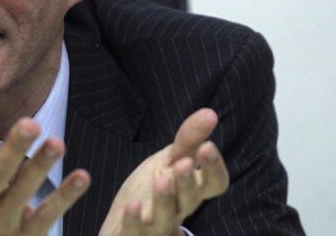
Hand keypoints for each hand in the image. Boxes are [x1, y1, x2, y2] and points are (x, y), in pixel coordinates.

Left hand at [99, 109, 229, 235]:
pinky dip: (133, 221)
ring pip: (165, 219)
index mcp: (189, 190)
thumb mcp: (169, 160)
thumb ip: (188, 140)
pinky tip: (131, 205)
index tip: (208, 146)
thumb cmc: (150, 189)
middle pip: (190, 201)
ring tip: (162, 180)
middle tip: (184, 163)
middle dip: (188, 183)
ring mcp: (155, 226)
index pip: (214, 184)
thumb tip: (211, 112)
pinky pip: (134, 233)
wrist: (122, 223)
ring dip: (165, 200)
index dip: (214, 168)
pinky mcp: (132, 235)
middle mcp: (177, 210)